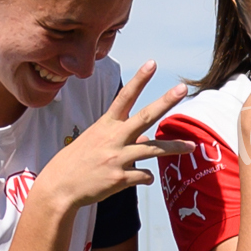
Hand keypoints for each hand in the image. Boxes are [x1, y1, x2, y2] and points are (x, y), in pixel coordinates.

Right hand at [31, 62, 191, 212]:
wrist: (59, 188)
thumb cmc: (76, 162)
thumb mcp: (96, 142)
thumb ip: (122, 138)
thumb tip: (146, 139)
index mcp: (105, 125)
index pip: (124, 97)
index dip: (139, 80)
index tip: (152, 63)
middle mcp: (113, 139)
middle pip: (144, 117)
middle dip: (164, 102)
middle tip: (181, 88)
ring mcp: (117, 158)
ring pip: (152, 149)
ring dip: (174, 148)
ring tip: (191, 147)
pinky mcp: (119, 179)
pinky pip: (143, 176)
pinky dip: (147, 177)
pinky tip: (144, 178)